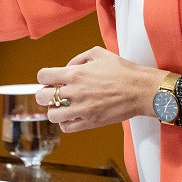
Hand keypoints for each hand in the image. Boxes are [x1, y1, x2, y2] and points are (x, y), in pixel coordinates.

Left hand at [36, 47, 160, 132]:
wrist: (139, 89)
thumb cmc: (122, 70)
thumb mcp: (98, 53)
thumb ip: (78, 58)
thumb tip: (66, 68)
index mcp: (75, 73)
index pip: (43, 76)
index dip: (45, 77)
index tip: (51, 79)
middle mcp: (75, 91)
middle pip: (42, 97)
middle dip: (45, 94)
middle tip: (55, 93)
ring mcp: (81, 109)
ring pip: (52, 115)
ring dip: (55, 110)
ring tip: (64, 106)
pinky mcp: (89, 122)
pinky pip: (66, 127)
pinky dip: (66, 122)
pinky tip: (73, 115)